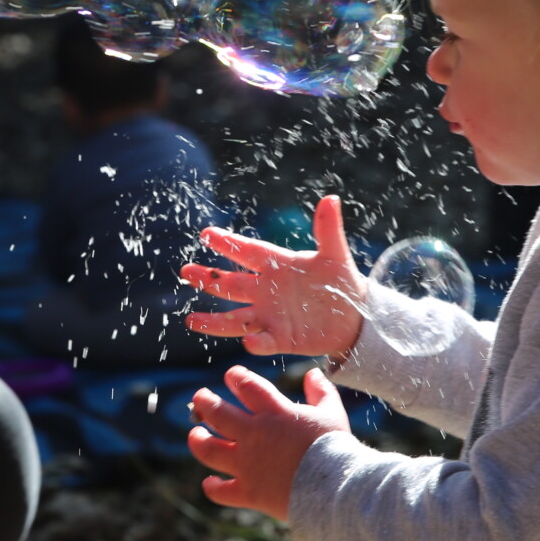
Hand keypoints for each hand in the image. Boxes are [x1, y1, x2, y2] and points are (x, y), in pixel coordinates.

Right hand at [181, 195, 366, 358]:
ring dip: (214, 320)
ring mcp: (271, 315)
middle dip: (208, 279)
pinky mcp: (282, 338)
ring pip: (236, 318)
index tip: (206, 234)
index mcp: (276, 265)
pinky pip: (265, 341)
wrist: (353, 316)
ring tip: (191, 320)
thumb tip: (331, 198)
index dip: (228, 244)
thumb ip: (328, 230)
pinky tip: (248, 341)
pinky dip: (257, 342)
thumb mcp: (335, 254)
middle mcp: (266, 290)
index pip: (247, 252)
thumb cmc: (339, 281)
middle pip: (231, 284)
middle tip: (186, 271)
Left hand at [188, 364, 349, 520]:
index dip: (236, 377)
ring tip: (194, 434)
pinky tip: (209, 483)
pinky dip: (213, 487)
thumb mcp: (332, 412)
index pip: (246, 385)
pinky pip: (221, 491)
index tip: (231, 376)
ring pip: (209, 449)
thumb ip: (321, 391)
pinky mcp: (248, 491)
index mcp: (274, 412)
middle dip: (205, 402)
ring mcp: (247, 464)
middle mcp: (254, 434)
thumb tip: (313, 373)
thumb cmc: (335, 447)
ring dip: (198, 440)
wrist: (334, 486)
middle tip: (199, 398)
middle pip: (218, 413)